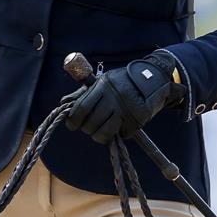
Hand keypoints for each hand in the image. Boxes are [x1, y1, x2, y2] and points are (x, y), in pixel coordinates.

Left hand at [66, 51, 185, 146]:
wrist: (153, 80)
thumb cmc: (122, 81)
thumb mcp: (102, 82)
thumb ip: (83, 93)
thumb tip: (63, 103)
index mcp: (103, 86)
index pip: (82, 107)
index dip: (73, 120)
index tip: (71, 125)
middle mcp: (114, 98)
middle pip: (92, 123)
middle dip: (87, 129)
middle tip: (88, 127)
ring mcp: (126, 111)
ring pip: (105, 133)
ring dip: (99, 136)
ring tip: (99, 132)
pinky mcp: (137, 121)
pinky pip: (121, 135)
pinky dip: (118, 134)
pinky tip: (118, 126)